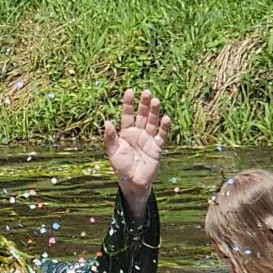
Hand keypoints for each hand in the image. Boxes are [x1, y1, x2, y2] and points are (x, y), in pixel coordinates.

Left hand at [105, 88, 169, 210]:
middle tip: (146, 92)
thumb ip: (110, 137)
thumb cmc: (121, 166)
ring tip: (155, 101)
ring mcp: (148, 139)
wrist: (133, 181)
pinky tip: (166, 118)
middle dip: (144, 104)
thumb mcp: (113, 151)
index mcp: (126, 133)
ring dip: (154, 112)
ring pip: (152, 122)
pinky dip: (164, 127)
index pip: (127, 115)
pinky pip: (161, 135)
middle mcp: (138, 133)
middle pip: (141, 115)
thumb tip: (107, 122)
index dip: (128, 103)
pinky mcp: (157, 147)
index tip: (130, 91)